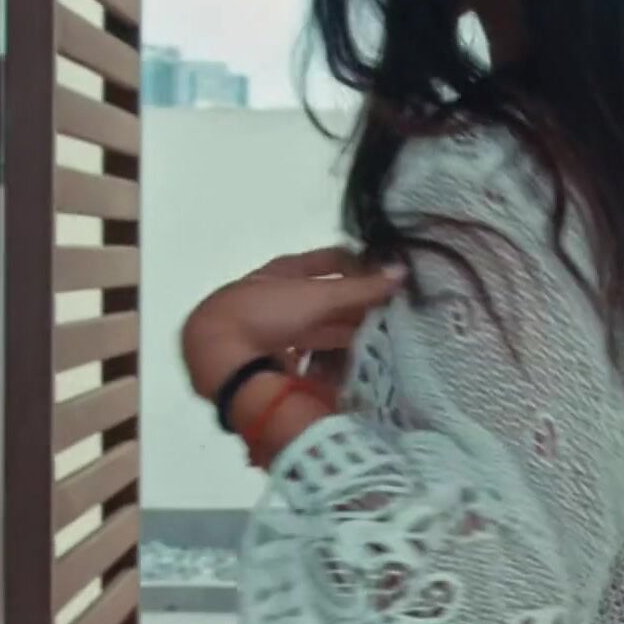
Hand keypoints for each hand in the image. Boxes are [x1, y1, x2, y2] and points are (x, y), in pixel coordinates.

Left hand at [181, 247, 404, 400]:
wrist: (220, 360)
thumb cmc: (265, 314)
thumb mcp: (317, 297)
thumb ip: (361, 287)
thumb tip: (403, 270)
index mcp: (283, 271)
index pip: (330, 259)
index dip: (359, 264)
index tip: (387, 275)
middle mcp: (278, 296)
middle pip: (326, 296)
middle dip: (358, 303)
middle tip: (393, 311)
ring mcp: (274, 328)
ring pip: (321, 326)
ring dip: (348, 331)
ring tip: (382, 339)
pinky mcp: (274, 358)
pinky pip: (311, 353)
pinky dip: (332, 356)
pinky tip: (352, 363)